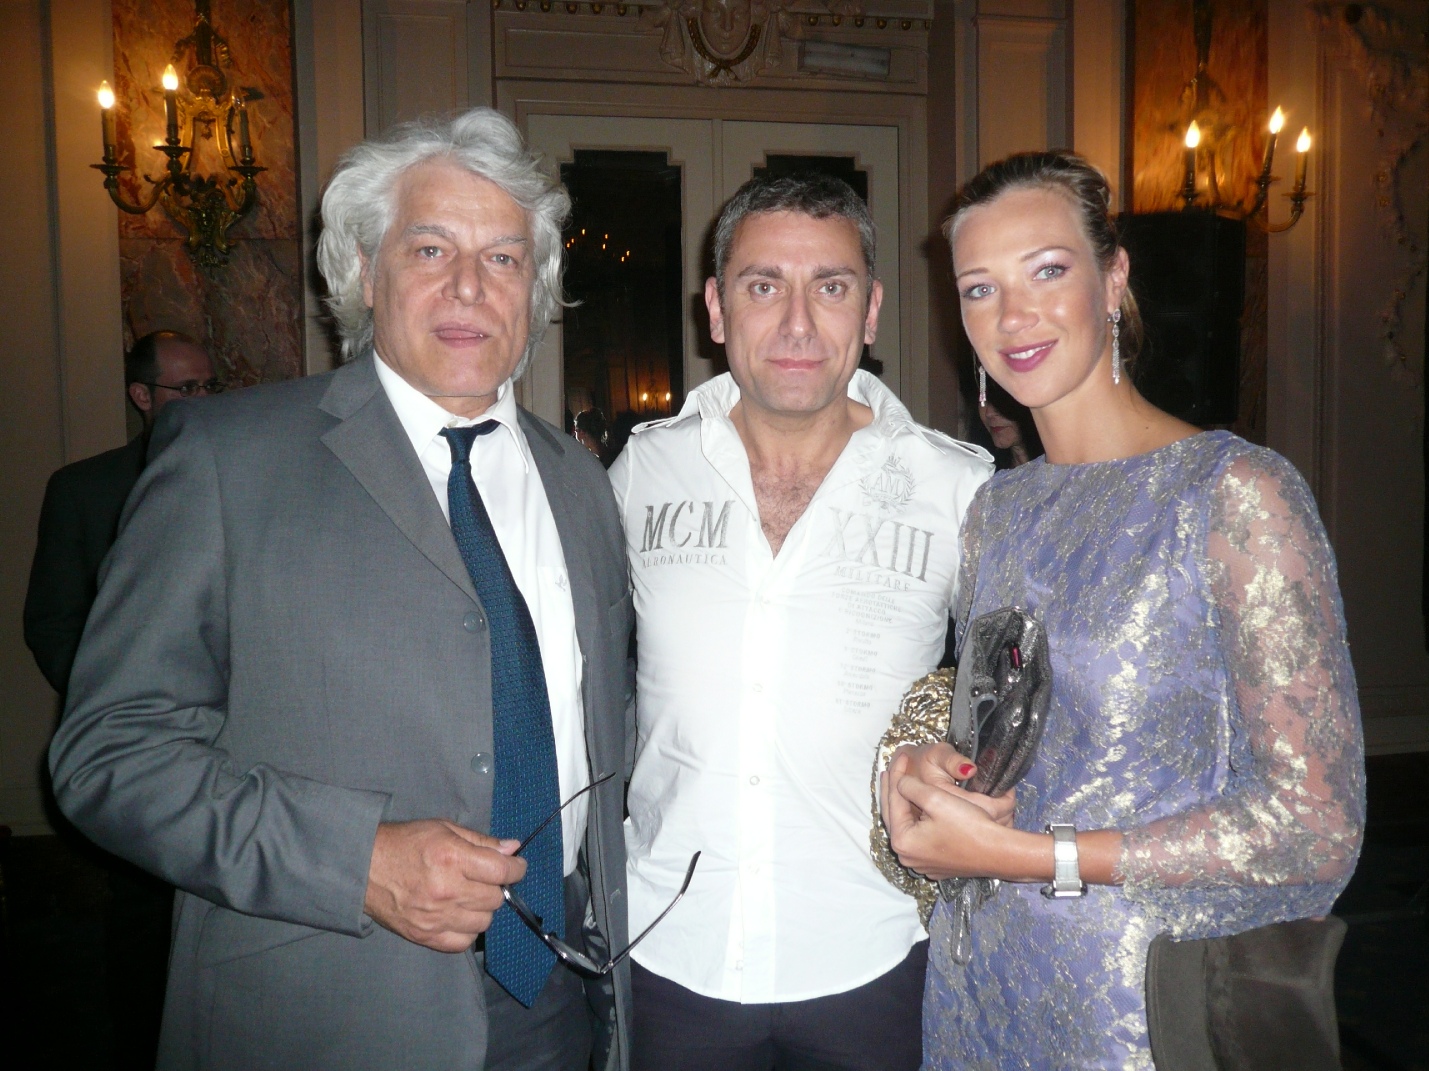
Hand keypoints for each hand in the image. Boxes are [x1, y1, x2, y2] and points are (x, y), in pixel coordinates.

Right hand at [364, 820, 526, 951]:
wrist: (363, 868)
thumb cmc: (405, 843)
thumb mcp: (444, 829)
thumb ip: (481, 840)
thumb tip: (513, 849)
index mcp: (452, 858)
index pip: (501, 870)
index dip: (516, 868)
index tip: (516, 866)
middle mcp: (446, 890)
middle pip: (495, 898)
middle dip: (496, 886)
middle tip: (484, 878)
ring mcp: (435, 917)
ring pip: (483, 922)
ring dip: (483, 909)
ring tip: (469, 897)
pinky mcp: (425, 936)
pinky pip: (463, 943)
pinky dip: (467, 930)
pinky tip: (458, 915)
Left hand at [879, 747, 1011, 881]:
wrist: (999, 852)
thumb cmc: (968, 825)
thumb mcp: (936, 798)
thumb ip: (911, 787)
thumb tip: (901, 782)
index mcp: (903, 841)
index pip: (893, 802)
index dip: (896, 776)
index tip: (898, 757)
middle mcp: (908, 857)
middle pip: (896, 816)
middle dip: (895, 792)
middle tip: (891, 770)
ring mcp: (922, 864)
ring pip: (908, 828)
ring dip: (906, 807)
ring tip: (902, 786)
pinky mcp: (937, 865)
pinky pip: (921, 838)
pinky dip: (919, 822)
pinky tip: (921, 810)